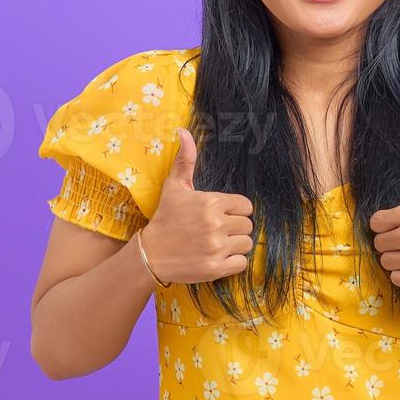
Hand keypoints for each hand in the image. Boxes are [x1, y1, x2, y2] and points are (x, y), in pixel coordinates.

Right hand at [138, 128, 254, 283]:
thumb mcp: (174, 187)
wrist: (150, 254)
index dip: (236, 210)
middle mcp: (216, 223)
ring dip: (235, 245)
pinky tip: (217, 256)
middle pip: (248, 225)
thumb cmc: (166, 218)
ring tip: (217, 244)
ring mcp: (217, 247)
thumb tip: (183, 132)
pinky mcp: (216, 267)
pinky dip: (233, 262)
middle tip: (217, 231)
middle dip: (235, 228)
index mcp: (211, 202)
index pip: (246, 205)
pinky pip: (242, 262)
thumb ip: (185, 160)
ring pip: (246, 243)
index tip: (221, 215)